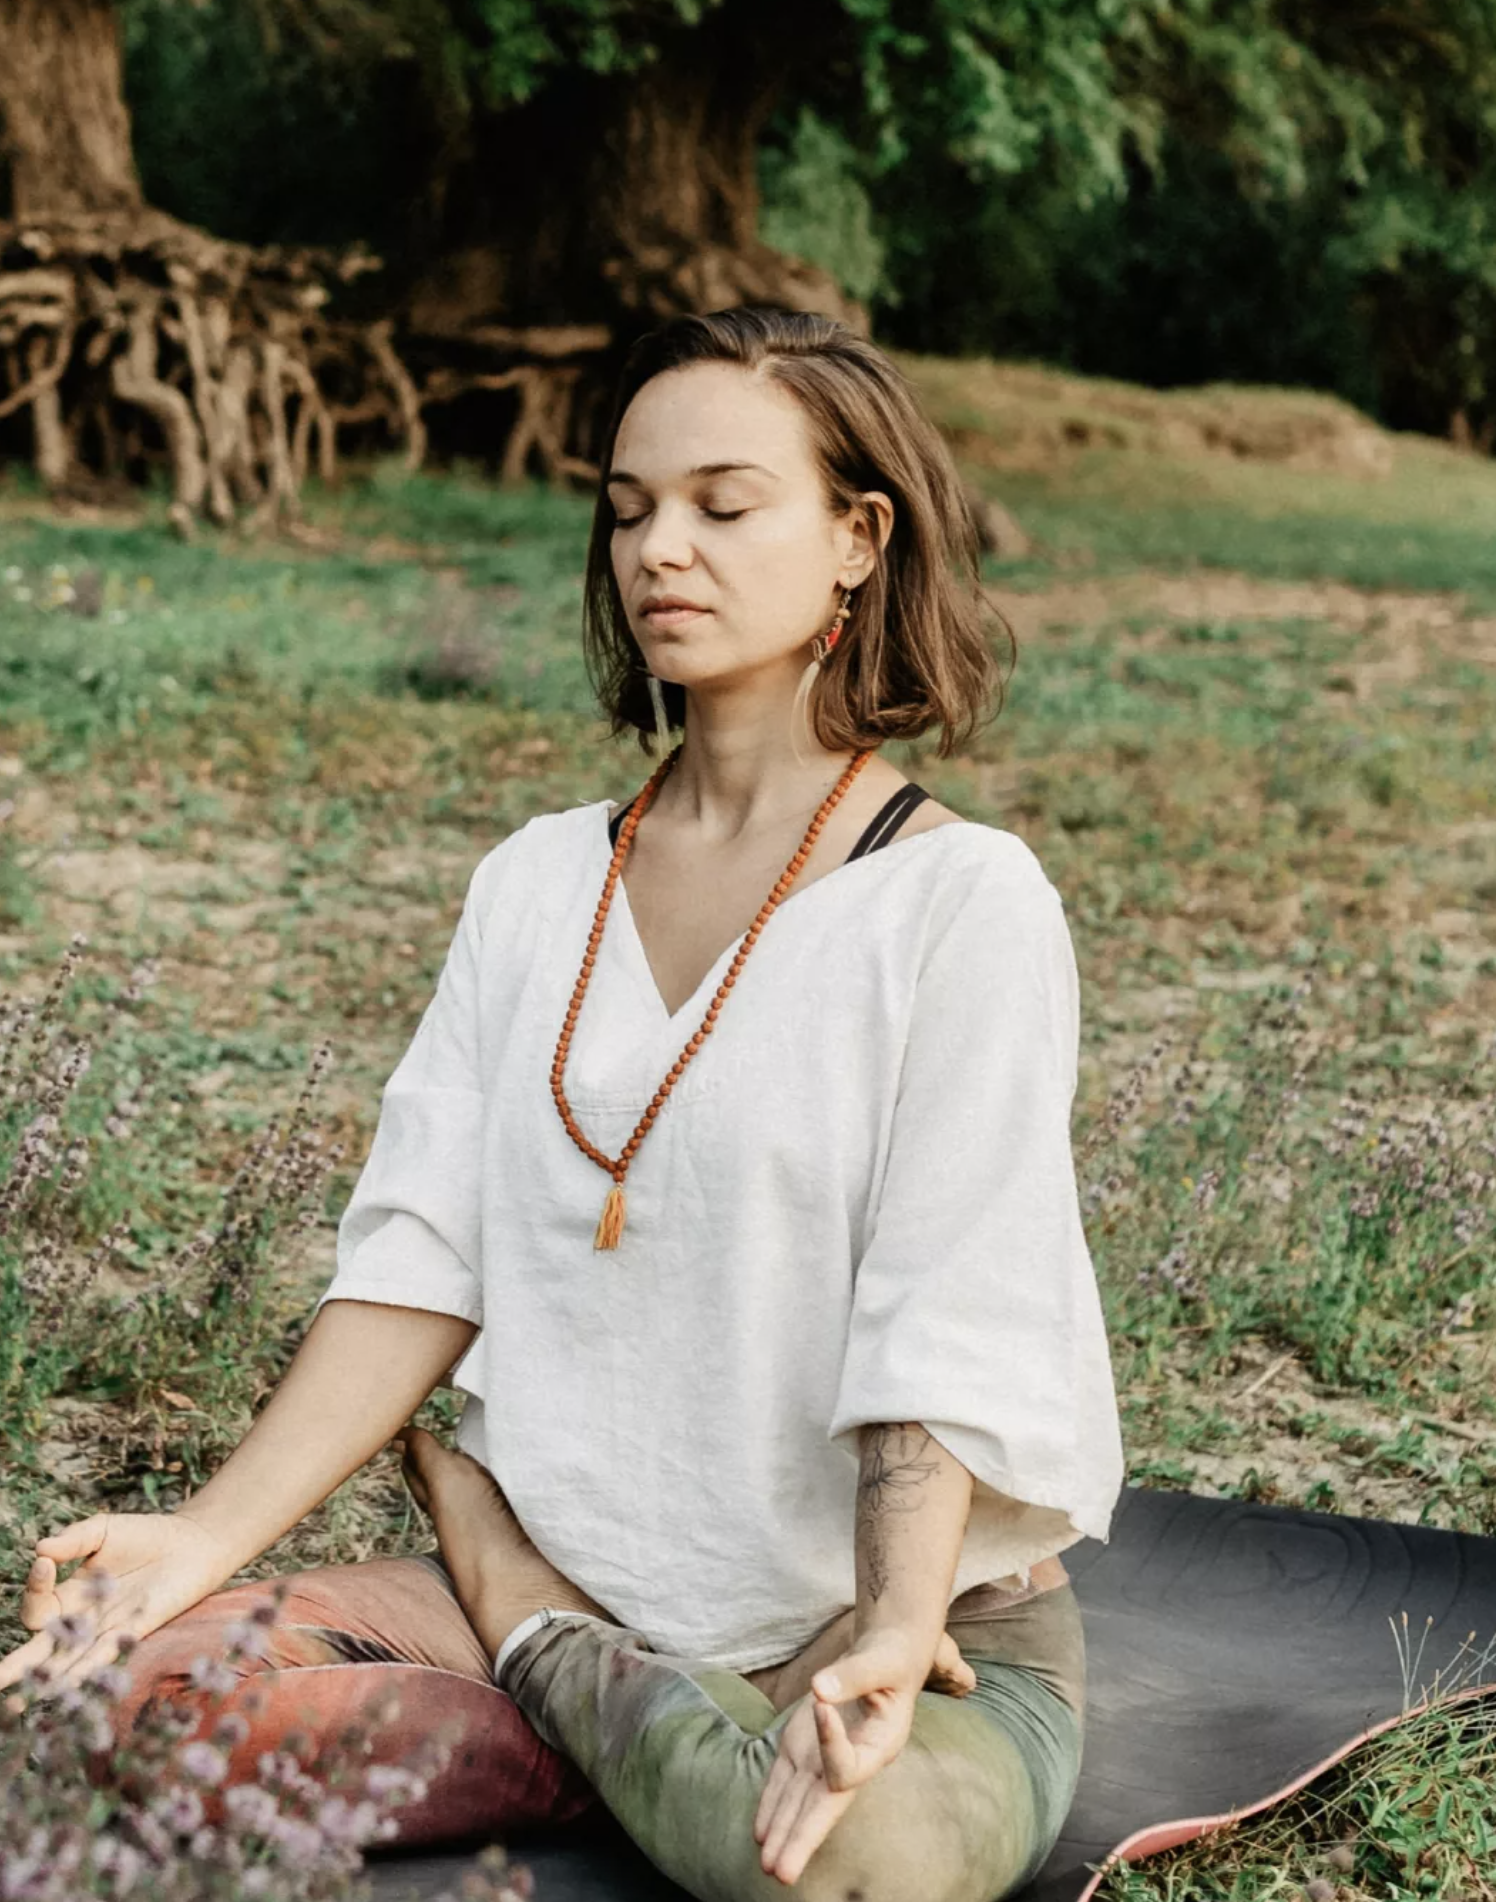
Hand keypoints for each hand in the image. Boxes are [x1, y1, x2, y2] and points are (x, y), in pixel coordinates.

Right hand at [0, 1510, 233, 1709]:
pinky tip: (66, 1687)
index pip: (38, 1604)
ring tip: (16, 1705)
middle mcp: (84, 1619)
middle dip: (16, 1666)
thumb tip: (40, 1549)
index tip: (45, 1563)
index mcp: (70, 1594)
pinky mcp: (133, 1632)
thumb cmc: (146, 1535)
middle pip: (42, 1648)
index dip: (35, 1586)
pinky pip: (103, 1656)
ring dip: (45, 1682)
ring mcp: (107, 1629)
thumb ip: (73, 1539)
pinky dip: (84, 1672)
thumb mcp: (103, 1530)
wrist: (193, 1543)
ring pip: (68, 1661)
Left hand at [753, 1625, 971, 1885]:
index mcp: (880, 1746)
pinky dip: (772, 1806)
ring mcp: (825, 1759)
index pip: (848, 1762)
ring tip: (766, 1866)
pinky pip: (786, 1782)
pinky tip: (760, 1834)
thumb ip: (853, 1674)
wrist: (883, 1658)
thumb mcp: (881, 1660)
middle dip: (802, 1839)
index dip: (830, 1741)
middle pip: (825, 1807)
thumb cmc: (889, 1659)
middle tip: (782, 1875)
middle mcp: (853, 1762)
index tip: (820, 1703)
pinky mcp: (804, 1748)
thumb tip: (819, 1689)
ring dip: (783, 1833)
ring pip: (801, 1803)